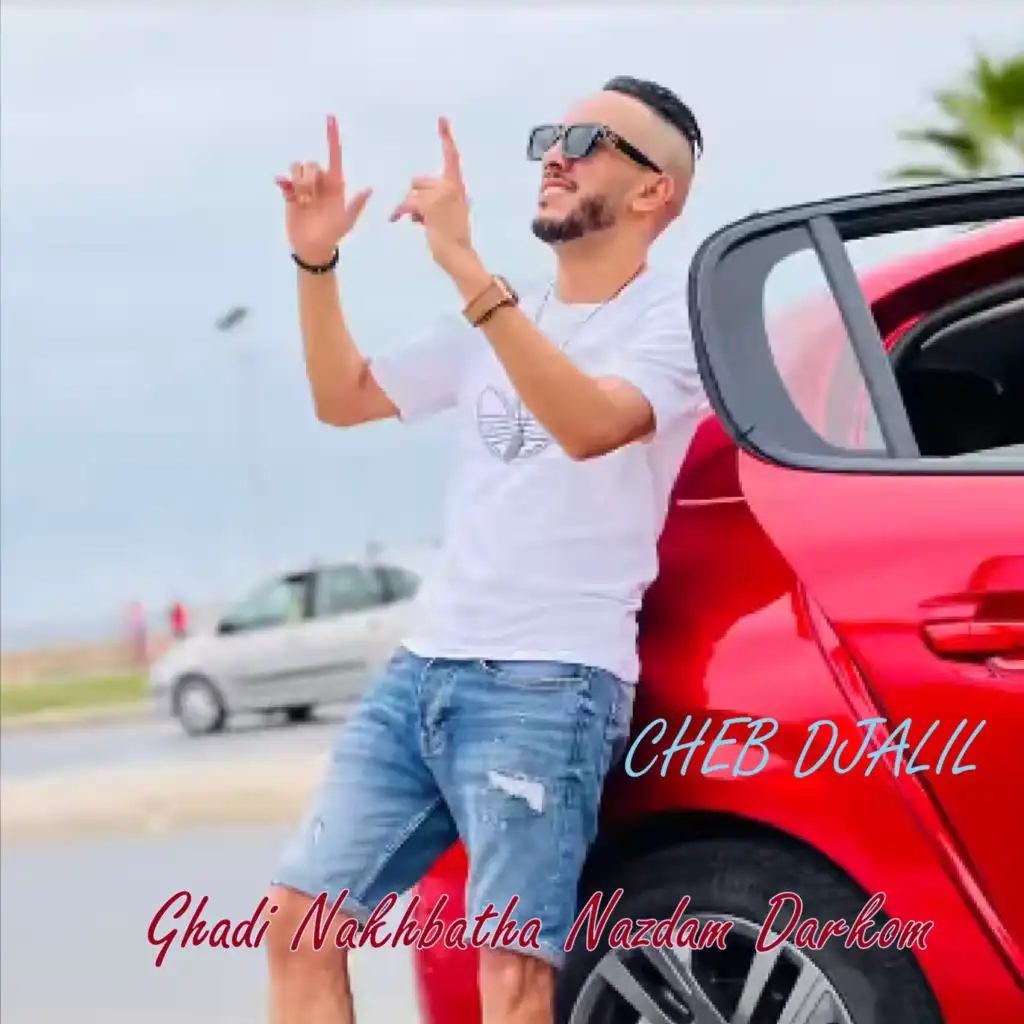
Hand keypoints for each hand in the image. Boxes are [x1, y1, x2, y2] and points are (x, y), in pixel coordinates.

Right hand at [276, 115, 372, 264]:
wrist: (314, 247)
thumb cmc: (333, 234)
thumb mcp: (347, 220)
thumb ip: (356, 204)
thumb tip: (369, 189)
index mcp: (335, 184)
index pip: (334, 155)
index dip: (332, 137)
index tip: (331, 118)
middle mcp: (319, 181)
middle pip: (311, 163)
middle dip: (309, 179)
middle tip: (310, 199)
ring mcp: (304, 187)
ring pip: (297, 168)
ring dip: (298, 183)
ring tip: (302, 201)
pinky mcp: (289, 193)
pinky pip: (285, 179)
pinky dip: (285, 183)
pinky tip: (288, 193)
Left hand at [390, 117, 472, 270]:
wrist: (458, 254)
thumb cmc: (453, 238)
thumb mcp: (450, 213)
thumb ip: (439, 200)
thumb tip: (414, 202)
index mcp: (457, 187)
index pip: (452, 157)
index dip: (446, 137)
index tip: (441, 119)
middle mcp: (451, 186)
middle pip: (419, 181)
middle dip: (415, 198)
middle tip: (421, 218)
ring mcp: (441, 194)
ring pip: (412, 194)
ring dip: (410, 209)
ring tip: (419, 223)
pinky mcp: (429, 205)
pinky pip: (406, 204)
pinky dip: (399, 212)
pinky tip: (396, 220)